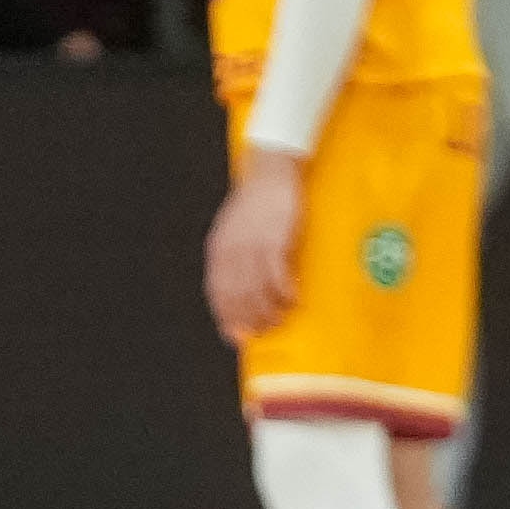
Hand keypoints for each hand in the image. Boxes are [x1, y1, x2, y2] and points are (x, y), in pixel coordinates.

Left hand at [202, 149, 306, 346]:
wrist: (270, 173)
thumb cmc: (256, 204)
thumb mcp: (235, 232)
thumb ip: (234, 258)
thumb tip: (241, 288)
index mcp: (218, 250)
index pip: (217, 292)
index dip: (226, 317)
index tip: (235, 335)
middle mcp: (231, 251)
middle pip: (237, 297)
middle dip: (249, 320)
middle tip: (265, 331)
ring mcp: (252, 246)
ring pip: (256, 290)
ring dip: (269, 310)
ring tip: (280, 319)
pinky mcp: (274, 240)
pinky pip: (277, 275)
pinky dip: (284, 291)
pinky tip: (292, 299)